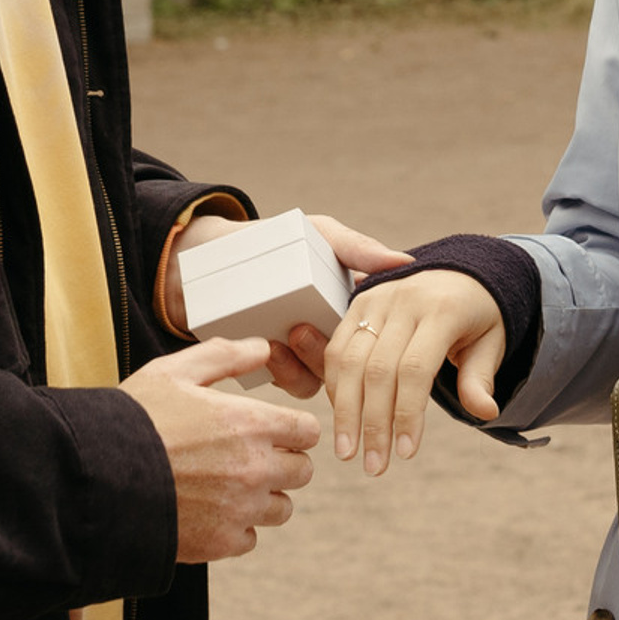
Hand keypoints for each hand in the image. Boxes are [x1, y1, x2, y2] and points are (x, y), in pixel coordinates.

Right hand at [122, 340, 320, 560]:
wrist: (96, 479)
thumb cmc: (134, 421)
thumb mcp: (174, 372)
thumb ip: (224, 356)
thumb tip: (262, 348)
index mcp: (250, 423)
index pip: (308, 431)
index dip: (293, 428)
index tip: (274, 431)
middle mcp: (255, 468)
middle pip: (302, 471)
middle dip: (284, 462)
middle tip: (250, 457)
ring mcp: (241, 509)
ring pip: (281, 508)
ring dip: (264, 497)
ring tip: (228, 485)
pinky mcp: (221, 542)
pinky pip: (250, 538)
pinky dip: (236, 527)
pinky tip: (209, 511)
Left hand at [165, 211, 416, 401]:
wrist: (215, 250)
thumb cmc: (274, 238)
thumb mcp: (320, 235)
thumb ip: (357, 248)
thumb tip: (404, 261)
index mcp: (349, 309)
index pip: (372, 333)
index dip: (371, 337)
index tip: (351, 318)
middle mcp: (330, 335)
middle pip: (345, 363)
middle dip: (322, 353)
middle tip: (299, 330)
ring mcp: (302, 354)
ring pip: (315, 379)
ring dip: (297, 368)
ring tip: (274, 344)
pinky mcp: (273, 367)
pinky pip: (284, 384)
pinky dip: (277, 374)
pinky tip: (262, 354)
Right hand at [314, 270, 505, 476]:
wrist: (461, 273)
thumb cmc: (479, 317)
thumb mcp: (491, 343)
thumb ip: (481, 378)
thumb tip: (485, 413)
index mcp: (442, 310)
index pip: (416, 368)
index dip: (407, 413)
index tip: (407, 453)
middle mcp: (404, 300)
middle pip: (378, 369)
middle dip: (372, 423)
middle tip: (373, 467)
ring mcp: (376, 299)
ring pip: (349, 360)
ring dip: (345, 411)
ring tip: (348, 452)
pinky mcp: (358, 303)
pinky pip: (337, 349)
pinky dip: (335, 386)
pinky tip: (344, 418)